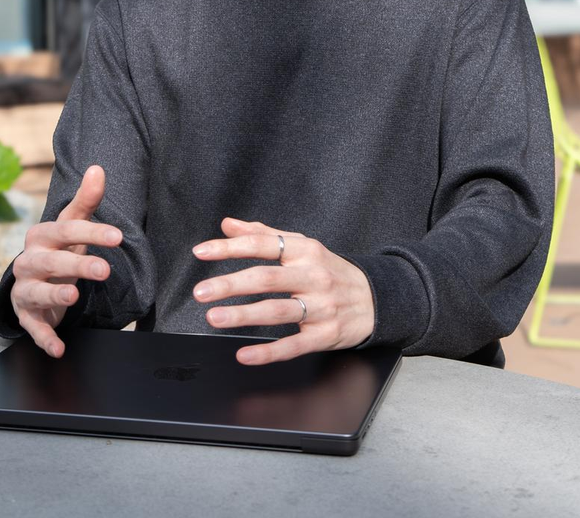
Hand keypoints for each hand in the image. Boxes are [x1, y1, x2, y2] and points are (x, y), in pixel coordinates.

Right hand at [11, 165, 122, 358]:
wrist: (31, 283)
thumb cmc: (57, 251)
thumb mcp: (71, 228)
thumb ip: (86, 201)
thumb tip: (98, 168)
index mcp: (41, 236)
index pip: (66, 230)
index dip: (92, 232)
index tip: (118, 237)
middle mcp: (29, 261)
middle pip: (52, 261)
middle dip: (77, 264)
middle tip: (104, 269)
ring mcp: (25, 289)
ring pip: (37, 292)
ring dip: (54, 295)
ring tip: (73, 297)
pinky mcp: (26, 315)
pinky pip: (33, 327)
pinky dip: (44, 338)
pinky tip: (59, 348)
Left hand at [192, 218, 375, 365]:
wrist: (378, 299)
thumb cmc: (333, 272)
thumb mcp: (304, 247)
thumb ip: (265, 235)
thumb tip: (229, 225)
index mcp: (305, 251)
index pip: (263, 245)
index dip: (230, 248)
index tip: (202, 252)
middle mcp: (313, 277)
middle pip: (267, 278)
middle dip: (231, 284)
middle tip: (201, 291)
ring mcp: (320, 307)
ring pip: (278, 311)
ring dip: (243, 315)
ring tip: (214, 317)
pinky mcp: (325, 335)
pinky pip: (294, 345)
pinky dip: (268, 352)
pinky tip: (245, 354)